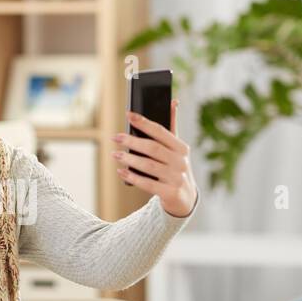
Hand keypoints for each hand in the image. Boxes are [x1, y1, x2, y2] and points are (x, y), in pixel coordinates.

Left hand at [113, 99, 198, 217]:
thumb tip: (173, 101)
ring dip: (129, 159)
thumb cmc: (176, 168)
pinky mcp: (169, 193)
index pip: (161, 131)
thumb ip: (172, 127)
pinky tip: (121, 172)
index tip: (128, 115)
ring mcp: (176, 178)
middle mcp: (180, 162)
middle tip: (115, 137)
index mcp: (182, 148)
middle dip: (132, 141)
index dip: (144, 122)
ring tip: (115, 154)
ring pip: (149, 166)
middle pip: (153, 148)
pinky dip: (133, 177)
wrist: (186, 199)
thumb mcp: (177, 149)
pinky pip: (148, 184)